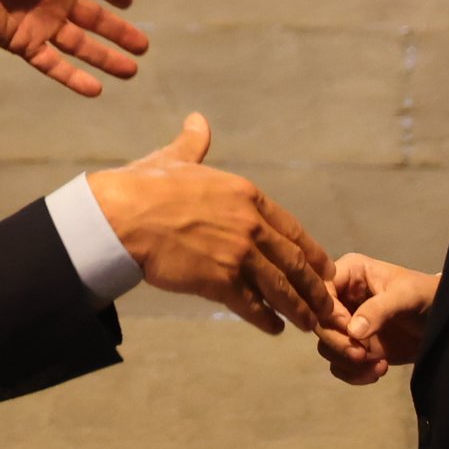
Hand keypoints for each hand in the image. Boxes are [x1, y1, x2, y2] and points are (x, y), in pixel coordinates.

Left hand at [0, 0, 146, 95]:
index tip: (130, 1)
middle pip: (94, 20)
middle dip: (119, 33)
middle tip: (144, 47)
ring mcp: (38, 22)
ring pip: (79, 45)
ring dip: (104, 59)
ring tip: (130, 72)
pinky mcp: (21, 42)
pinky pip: (52, 63)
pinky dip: (72, 78)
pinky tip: (96, 90)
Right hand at [83, 113, 337, 336]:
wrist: (123, 215)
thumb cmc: (145, 185)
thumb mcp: (177, 159)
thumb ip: (194, 144)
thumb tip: (197, 120)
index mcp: (246, 196)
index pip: (291, 229)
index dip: (311, 252)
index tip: (324, 268)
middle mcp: (250, 225)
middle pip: (293, 262)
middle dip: (313, 287)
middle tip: (325, 304)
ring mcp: (238, 255)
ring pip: (280, 288)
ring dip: (298, 309)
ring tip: (307, 324)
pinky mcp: (220, 281)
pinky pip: (252, 305)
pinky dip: (266, 319)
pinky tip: (274, 328)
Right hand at [313, 253, 437, 383]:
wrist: (447, 322)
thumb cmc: (428, 297)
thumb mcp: (407, 296)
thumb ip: (380, 309)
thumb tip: (353, 332)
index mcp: (351, 274)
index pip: (322, 290)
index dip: (329, 312)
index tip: (350, 330)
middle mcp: (342, 298)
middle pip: (319, 322)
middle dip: (338, 343)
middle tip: (362, 355)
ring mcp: (348, 325)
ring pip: (326, 346)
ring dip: (348, 361)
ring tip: (377, 365)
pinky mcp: (356, 348)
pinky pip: (339, 364)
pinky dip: (354, 374)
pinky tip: (379, 371)